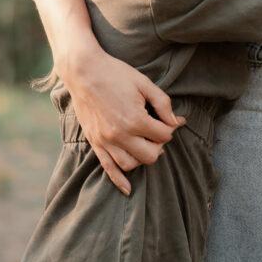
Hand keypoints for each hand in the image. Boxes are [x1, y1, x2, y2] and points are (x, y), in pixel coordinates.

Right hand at [64, 49, 183, 194]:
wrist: (84, 72)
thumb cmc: (116, 74)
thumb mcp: (145, 83)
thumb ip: (163, 104)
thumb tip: (176, 122)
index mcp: (135, 119)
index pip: (163, 135)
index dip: (170, 128)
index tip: (169, 121)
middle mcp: (120, 135)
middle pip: (150, 155)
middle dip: (159, 146)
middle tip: (157, 133)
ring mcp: (106, 141)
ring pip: (131, 165)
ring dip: (142, 158)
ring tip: (145, 145)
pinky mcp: (95, 143)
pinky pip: (108, 169)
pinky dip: (119, 181)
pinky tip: (128, 189)